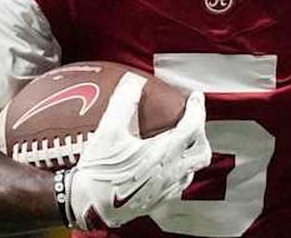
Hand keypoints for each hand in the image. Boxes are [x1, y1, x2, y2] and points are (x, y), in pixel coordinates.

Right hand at [64, 72, 211, 229]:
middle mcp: (171, 173)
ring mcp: (166, 190)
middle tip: (191, 121)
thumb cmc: (99, 172)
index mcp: (164, 153)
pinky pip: (178, 185)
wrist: (89, 207)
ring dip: (191, 153)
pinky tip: (164, 166)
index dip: (198, 109)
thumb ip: (122, 103)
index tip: (195, 98)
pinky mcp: (157, 202)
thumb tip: (133, 83)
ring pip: (192, 171)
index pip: (193, 127)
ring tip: (180, 142)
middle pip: (202, 152)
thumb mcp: (108, 132)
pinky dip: (179, 171)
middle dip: (201, 134)